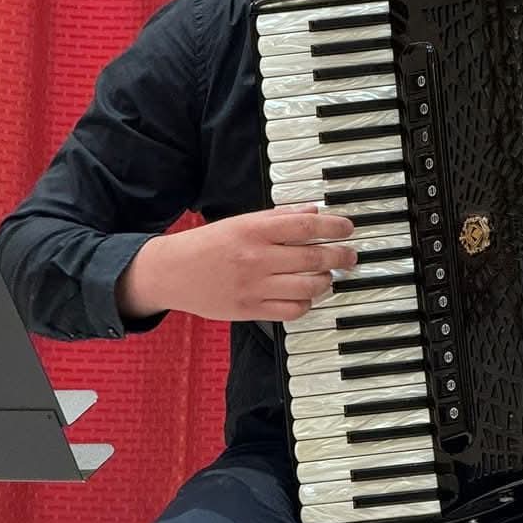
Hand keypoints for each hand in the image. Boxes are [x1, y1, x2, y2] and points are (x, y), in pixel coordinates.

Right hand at [118, 205, 356, 322]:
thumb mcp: (243, 222)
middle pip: (313, 257)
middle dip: (340, 256)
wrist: (172, 273)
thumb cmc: (210, 244)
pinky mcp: (250, 310)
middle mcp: (256, 258)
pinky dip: (307, 303)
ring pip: (308, 286)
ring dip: (326, 280)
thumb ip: (280, 217)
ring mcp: (254, 286)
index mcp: (254, 230)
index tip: (348, 228)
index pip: (305, 226)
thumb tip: (314, 211)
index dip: (333, 226)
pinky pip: (292, 311)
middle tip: (350, 256)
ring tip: (328, 275)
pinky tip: (307, 295)